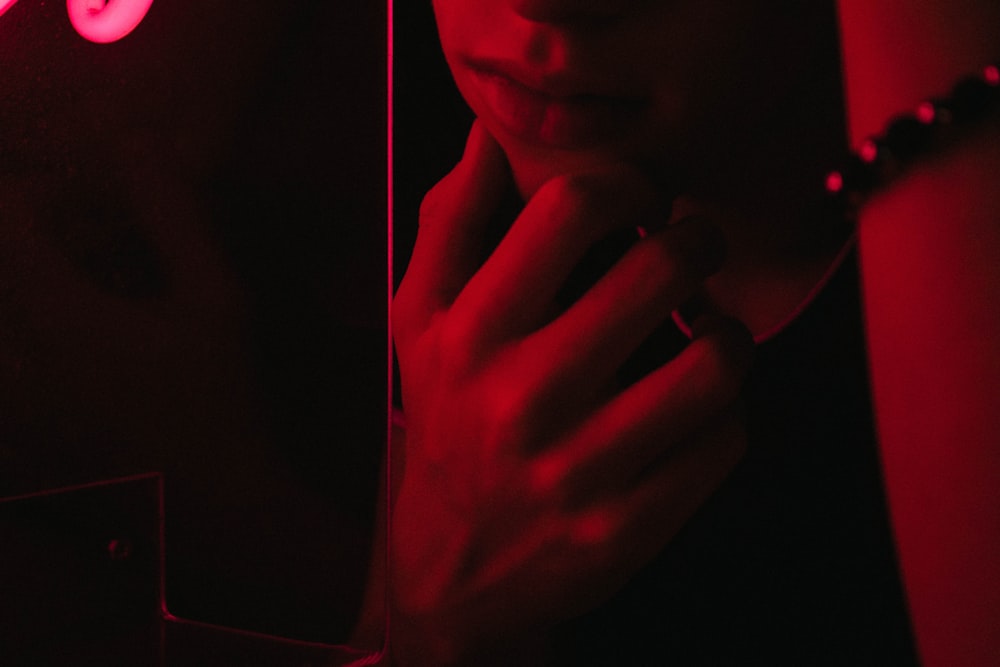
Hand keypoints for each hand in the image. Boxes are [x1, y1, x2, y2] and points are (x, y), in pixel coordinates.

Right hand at [390, 122, 753, 664]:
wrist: (450, 571)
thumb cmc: (444, 423)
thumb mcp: (419, 321)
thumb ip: (450, 223)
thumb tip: (494, 137)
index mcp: (469, 334)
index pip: (569, 209)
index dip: (627, 182)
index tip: (638, 199)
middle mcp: (522, 398)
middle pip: (660, 270)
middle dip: (698, 240)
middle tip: (692, 247)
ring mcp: (580, 469)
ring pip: (715, 362)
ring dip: (728, 331)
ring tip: (707, 328)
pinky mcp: (628, 527)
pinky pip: (724, 440)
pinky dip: (726, 409)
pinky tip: (697, 404)